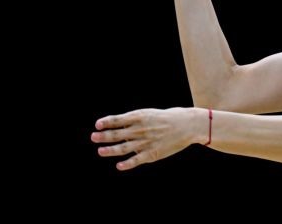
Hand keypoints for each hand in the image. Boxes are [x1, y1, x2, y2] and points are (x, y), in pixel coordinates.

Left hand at [91, 107, 206, 170]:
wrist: (187, 125)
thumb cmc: (168, 118)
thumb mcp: (150, 114)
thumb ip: (135, 122)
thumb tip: (119, 129)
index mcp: (140, 117)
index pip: (119, 119)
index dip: (107, 122)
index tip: (97, 124)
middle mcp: (141, 129)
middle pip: (118, 134)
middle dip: (104, 136)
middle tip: (93, 137)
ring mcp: (146, 142)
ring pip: (124, 148)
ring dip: (110, 150)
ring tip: (100, 151)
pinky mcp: (153, 153)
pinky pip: (137, 160)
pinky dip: (127, 164)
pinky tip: (119, 166)